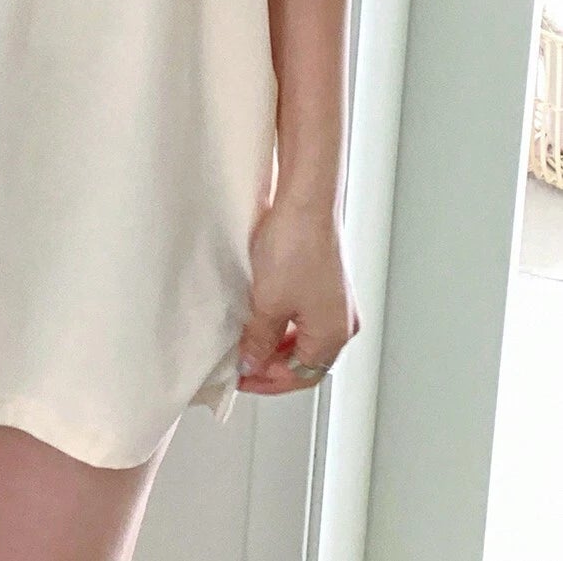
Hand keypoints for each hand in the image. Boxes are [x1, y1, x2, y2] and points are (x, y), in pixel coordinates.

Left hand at [235, 199, 360, 394]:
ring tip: (247, 340)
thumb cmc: (296, 245)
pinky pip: (303, 315)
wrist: (305, 201)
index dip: (266, 380)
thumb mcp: (267, 302)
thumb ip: (258, 340)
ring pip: (303, 338)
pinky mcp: (324, 281)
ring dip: (275, 344)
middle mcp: (342, 321)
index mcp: (334, 335)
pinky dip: (282, 322)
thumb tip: (251, 361)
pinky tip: (262, 314)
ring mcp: (335, 301)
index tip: (240, 377)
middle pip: (304, 360)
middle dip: (271, 364)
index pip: (299, 376)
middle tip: (241, 363)